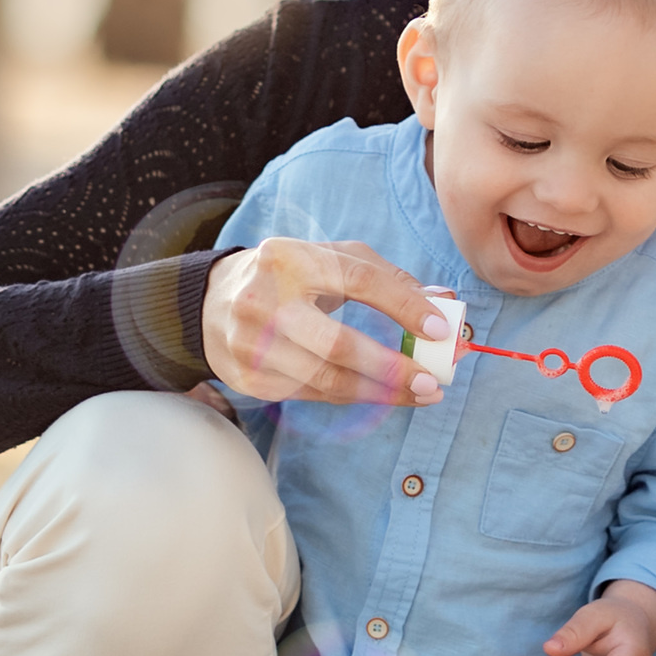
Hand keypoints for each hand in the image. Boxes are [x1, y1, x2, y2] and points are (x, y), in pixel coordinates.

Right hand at [201, 239, 447, 406]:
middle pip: (338, 344)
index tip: (440, 329)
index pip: (358, 280)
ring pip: (327, 379)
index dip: (403, 305)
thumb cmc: (287, 276)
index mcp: (291, 258)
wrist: (211, 303)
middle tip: (431, 382)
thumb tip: (444, 304)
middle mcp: (266, 300)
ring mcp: (252, 344)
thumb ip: (386, 278)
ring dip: (380, 393)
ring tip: (418, 393)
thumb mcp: (330, 259)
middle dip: (391, 368)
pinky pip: (314, 395)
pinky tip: (380, 395)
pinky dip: (354, 397)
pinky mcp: (250, 379)